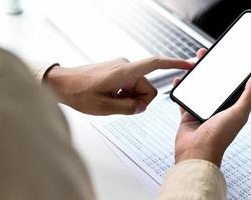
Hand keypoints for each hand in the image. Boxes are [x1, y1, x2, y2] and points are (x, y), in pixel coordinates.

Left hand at [45, 57, 192, 114]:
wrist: (62, 83)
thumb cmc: (78, 92)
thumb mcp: (104, 107)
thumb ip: (128, 108)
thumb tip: (141, 106)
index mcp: (124, 72)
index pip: (155, 64)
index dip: (174, 64)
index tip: (188, 66)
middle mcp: (125, 66)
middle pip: (147, 86)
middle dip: (139, 100)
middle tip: (121, 106)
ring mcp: (121, 68)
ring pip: (138, 87)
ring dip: (129, 98)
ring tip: (111, 100)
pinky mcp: (117, 71)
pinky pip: (129, 85)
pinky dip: (124, 94)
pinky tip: (110, 97)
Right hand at [173, 48, 250, 166]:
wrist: (196, 152)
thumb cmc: (219, 137)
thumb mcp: (239, 113)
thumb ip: (250, 94)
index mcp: (232, 107)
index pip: (232, 84)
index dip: (229, 69)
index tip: (225, 56)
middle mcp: (217, 108)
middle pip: (213, 83)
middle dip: (208, 68)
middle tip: (204, 54)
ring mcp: (201, 110)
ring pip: (197, 88)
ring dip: (194, 76)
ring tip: (191, 64)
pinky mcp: (188, 114)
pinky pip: (184, 98)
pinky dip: (181, 89)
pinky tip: (178, 80)